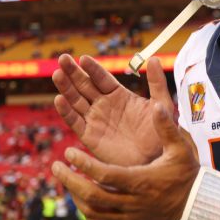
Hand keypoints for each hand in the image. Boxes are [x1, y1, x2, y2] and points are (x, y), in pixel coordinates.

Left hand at [50, 105, 199, 219]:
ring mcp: (129, 218)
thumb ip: (166, 127)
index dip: (83, 164)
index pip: (104, 175)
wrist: (197, 209)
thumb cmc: (188, 176)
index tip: (68, 152)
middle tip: (56, 167)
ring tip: (68, 181)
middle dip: (70, 181)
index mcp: (140, 181)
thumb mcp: (180, 149)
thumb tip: (156, 105)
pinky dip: (88, 216)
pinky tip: (83, 202)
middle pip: (92, 196)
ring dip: (76, 197)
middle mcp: (132, 203)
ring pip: (93, 213)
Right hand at [53, 54, 173, 166]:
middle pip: (84, 85)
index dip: (92, 68)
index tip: (83, 58)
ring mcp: (95, 120)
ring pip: (76, 101)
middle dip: (73, 72)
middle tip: (63, 58)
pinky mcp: (89, 137)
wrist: (156, 161)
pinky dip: (66, 111)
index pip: (102, 78)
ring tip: (57, 74)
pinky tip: (59, 99)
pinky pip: (75, 122)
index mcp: (119, 95)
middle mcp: (104, 105)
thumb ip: (157, 83)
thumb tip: (154, 58)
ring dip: (66, 88)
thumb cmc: (161, 134)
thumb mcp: (161, 104)